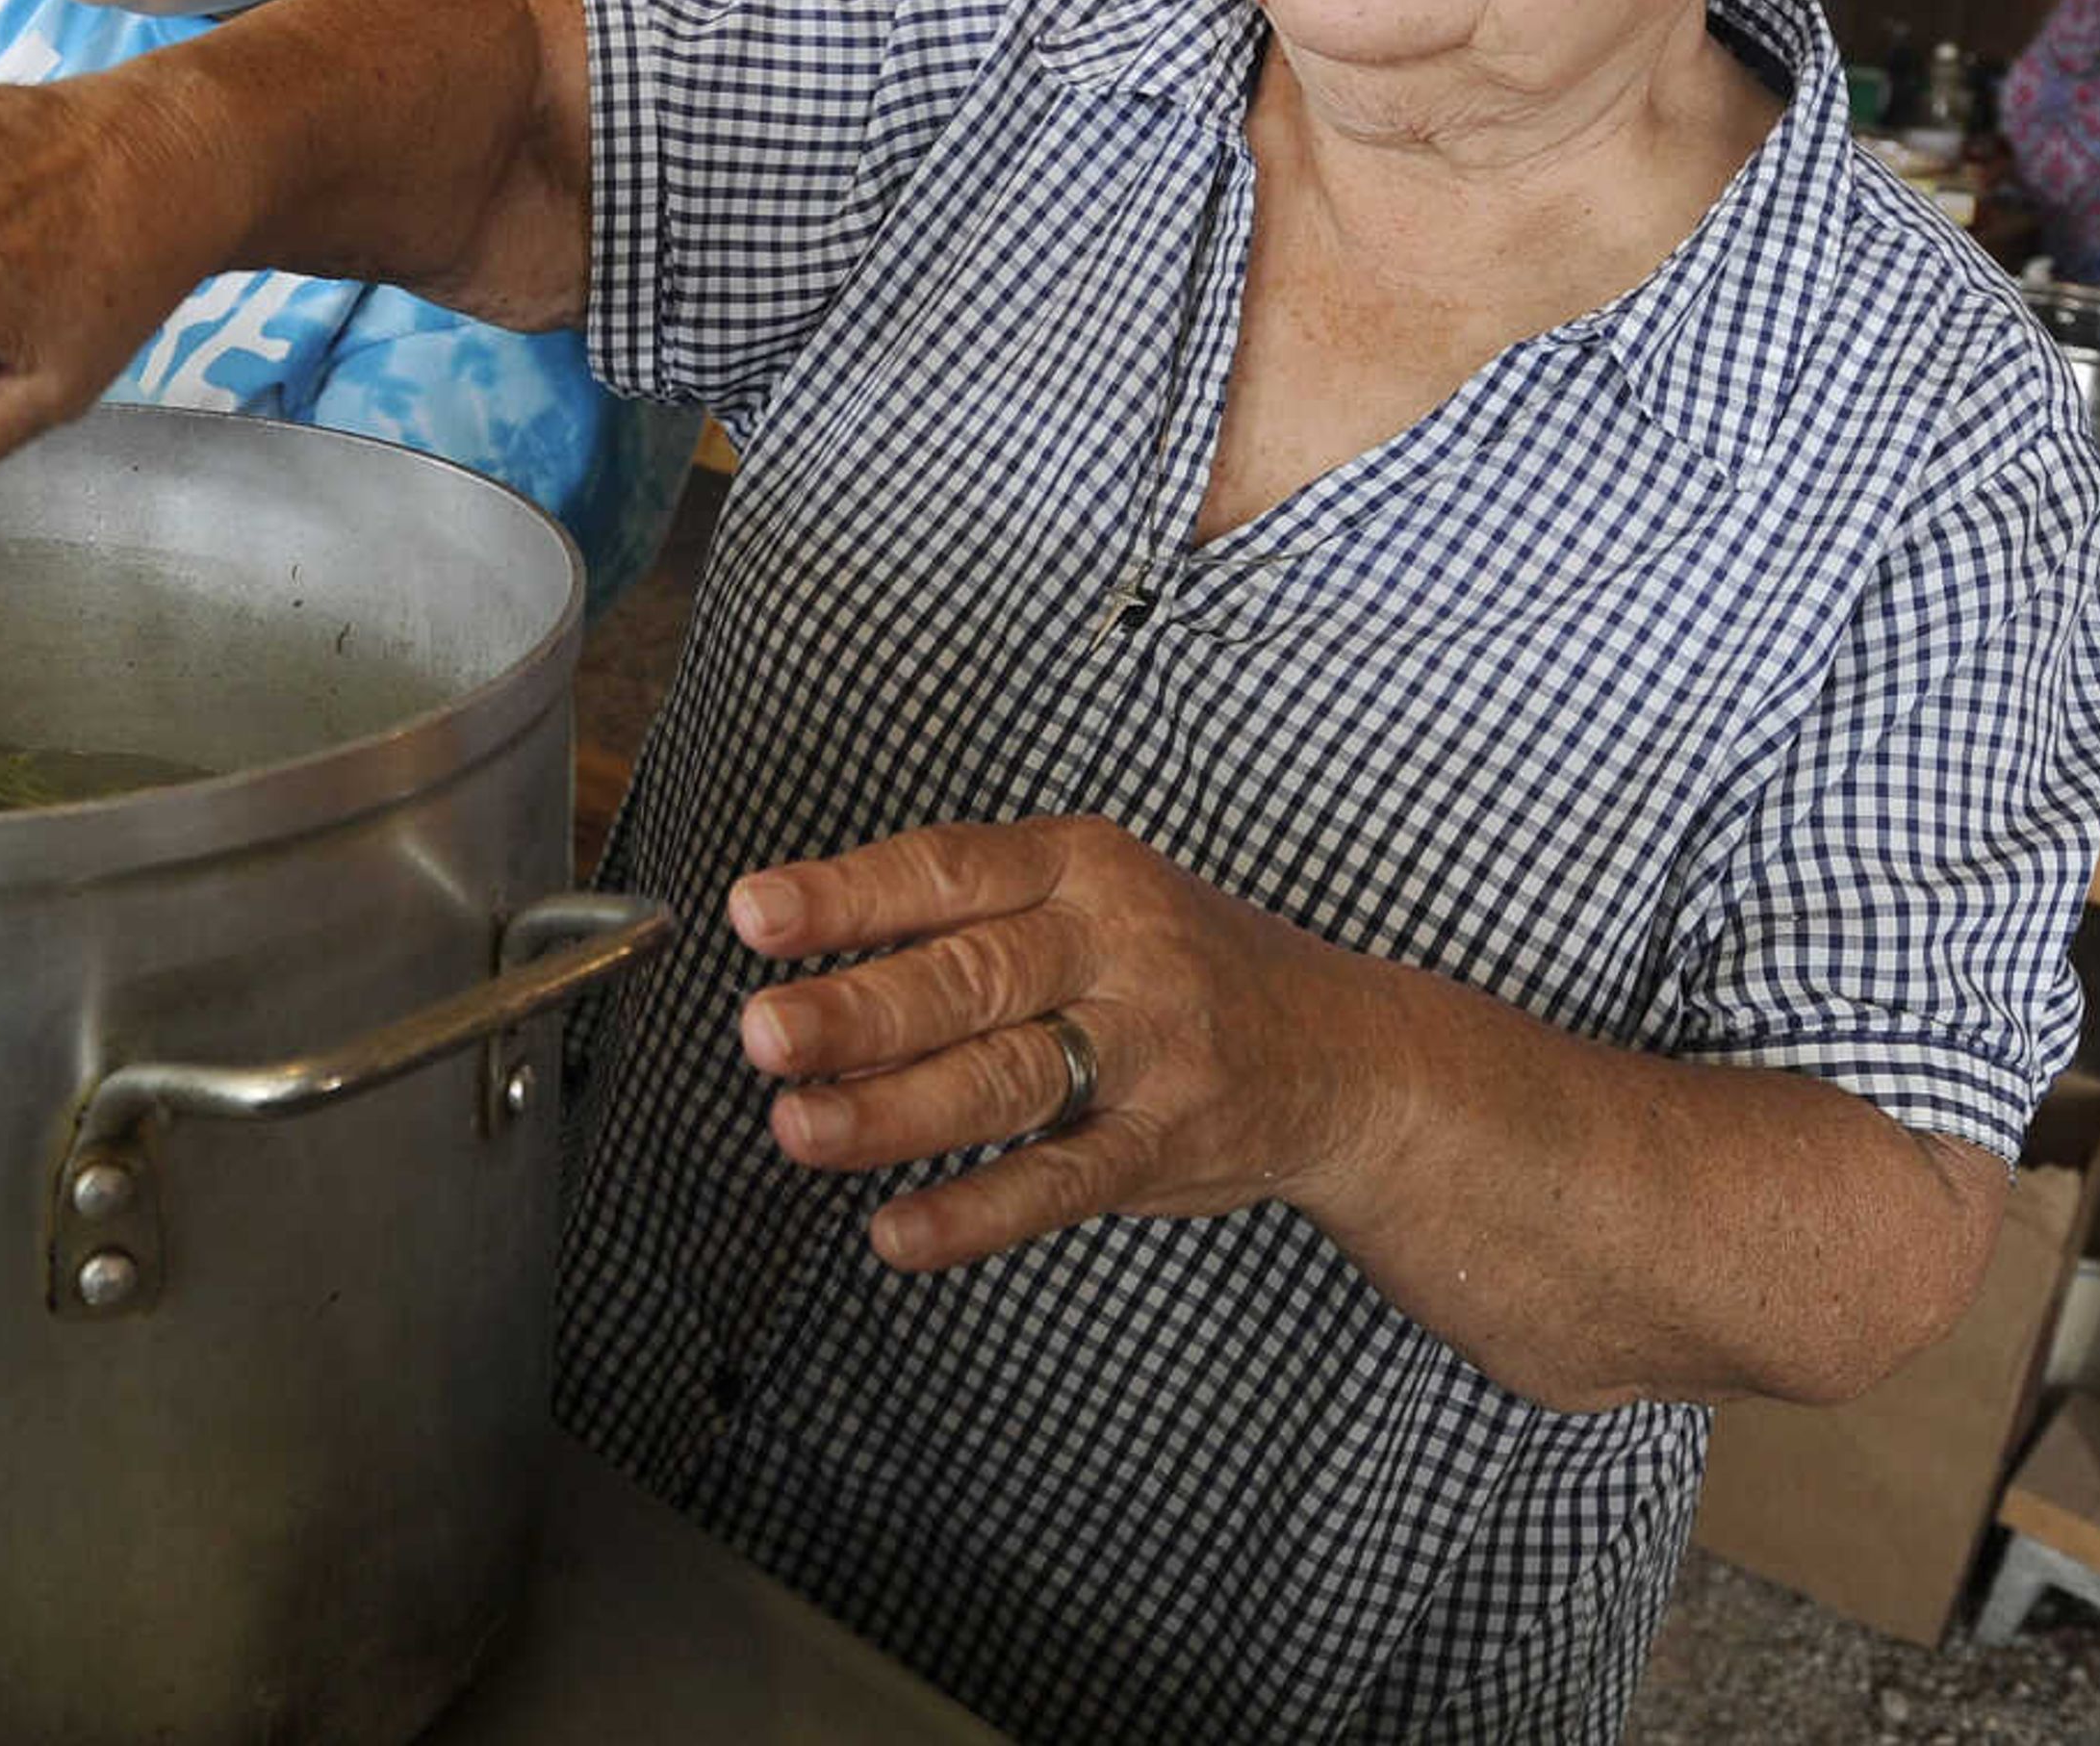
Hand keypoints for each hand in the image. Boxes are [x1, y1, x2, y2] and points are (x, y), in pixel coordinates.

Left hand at [728, 817, 1390, 1272]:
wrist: (1345, 1053)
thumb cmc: (1173, 964)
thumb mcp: (1086, 898)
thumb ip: (961, 925)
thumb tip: (801, 975)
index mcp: (1080, 865)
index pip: (950, 868)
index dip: (849, 892)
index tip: (754, 914)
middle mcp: (1117, 946)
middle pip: (974, 976)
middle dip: (860, 1009)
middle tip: (762, 1034)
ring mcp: (1151, 1050)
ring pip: (1010, 1078)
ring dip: (895, 1112)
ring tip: (798, 1130)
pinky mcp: (1168, 1144)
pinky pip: (1063, 1181)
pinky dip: (977, 1212)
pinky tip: (898, 1234)